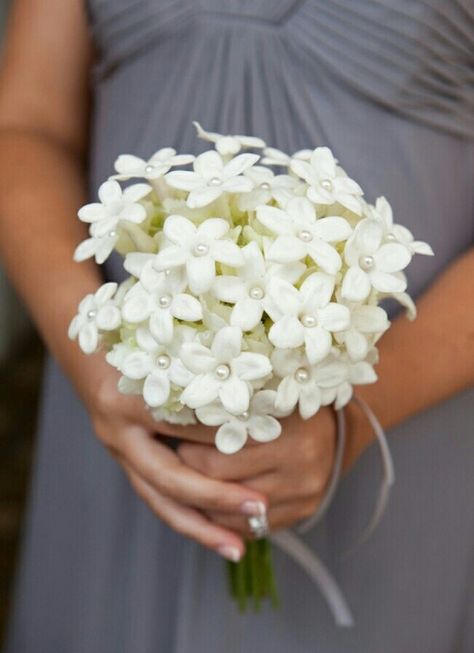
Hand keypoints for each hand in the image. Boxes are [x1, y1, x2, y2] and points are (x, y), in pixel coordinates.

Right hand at [74, 354, 267, 560]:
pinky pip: (158, 498)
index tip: (273, 449)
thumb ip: (203, 377)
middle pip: (170, 478)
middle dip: (217, 497)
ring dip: (201, 526)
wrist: (94, 346)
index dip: (228, 440)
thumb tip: (262, 405)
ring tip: (238, 548)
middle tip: (260, 507)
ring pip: (160, 499)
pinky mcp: (126, 460)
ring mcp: (118, 449)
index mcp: (129, 399)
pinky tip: (217, 533)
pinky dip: (188, 517)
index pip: (187, 429)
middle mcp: (118, 431)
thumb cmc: (139, 341)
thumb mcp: (171, 351)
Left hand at [178, 408, 336, 536]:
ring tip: (191, 477)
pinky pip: (252, 528)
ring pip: (232, 513)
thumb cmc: (287, 405)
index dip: (187, 446)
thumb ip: (226, 409)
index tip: (171, 434)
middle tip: (176, 454)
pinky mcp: (303, 513)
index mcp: (288, 429)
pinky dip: (228, 517)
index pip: (216, 451)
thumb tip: (173, 416)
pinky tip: (216, 498)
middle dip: (190, 470)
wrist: (335, 429)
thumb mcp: (262, 396)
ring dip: (204, 499)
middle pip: (220, 482)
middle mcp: (301, 464)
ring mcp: (304, 493)